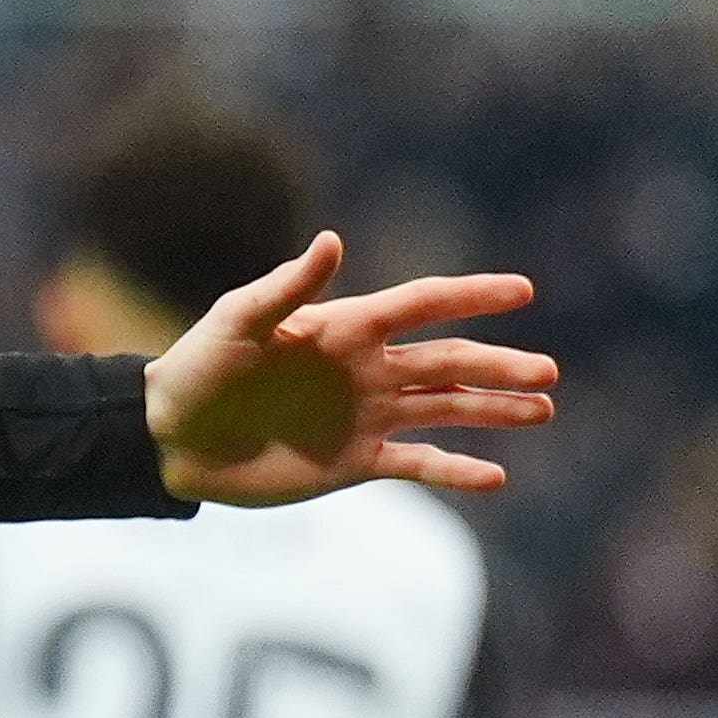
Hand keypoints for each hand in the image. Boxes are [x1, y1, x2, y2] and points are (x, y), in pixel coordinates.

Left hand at [144, 234, 556, 503]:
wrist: (168, 438)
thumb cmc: (195, 370)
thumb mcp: (236, 322)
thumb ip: (286, 288)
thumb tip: (333, 241)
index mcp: (344, 328)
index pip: (420, 305)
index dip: (471, 296)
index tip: (523, 290)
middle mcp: (366, 369)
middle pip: (447, 361)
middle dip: (499, 365)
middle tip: (549, 372)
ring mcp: (366, 415)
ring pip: (445, 407)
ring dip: (494, 409)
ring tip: (541, 409)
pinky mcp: (355, 461)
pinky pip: (417, 463)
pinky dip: (455, 470)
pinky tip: (496, 476)